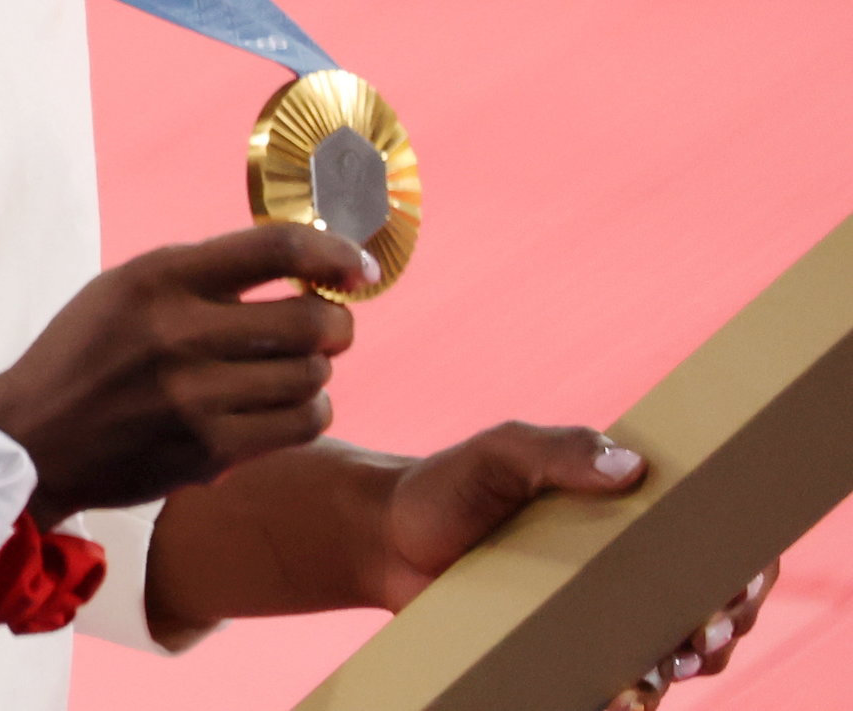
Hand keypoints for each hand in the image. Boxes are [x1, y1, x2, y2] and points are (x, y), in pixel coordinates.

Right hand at [0, 224, 366, 513]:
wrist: (33, 436)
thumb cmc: (87, 355)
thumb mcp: (125, 291)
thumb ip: (202, 278)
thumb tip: (304, 269)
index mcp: (158, 278)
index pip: (275, 249)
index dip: (334, 254)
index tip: (357, 268)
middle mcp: (180, 332)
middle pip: (313, 320)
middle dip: (335, 324)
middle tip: (324, 328)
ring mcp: (196, 395)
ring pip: (314, 377)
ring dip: (314, 373)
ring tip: (287, 372)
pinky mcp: (210, 449)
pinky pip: (301, 424)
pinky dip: (306, 413)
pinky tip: (281, 407)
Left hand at [364, 428, 766, 704]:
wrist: (384, 537)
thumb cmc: (449, 486)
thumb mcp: (501, 452)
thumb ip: (557, 449)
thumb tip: (630, 468)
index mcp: (635, 523)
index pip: (721, 549)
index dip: (749, 571)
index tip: (740, 582)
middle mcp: (632, 580)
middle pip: (714, 614)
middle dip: (722, 629)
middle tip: (701, 632)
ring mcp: (603, 626)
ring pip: (673, 661)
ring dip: (679, 670)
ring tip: (656, 669)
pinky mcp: (566, 662)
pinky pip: (614, 693)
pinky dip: (628, 704)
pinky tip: (620, 703)